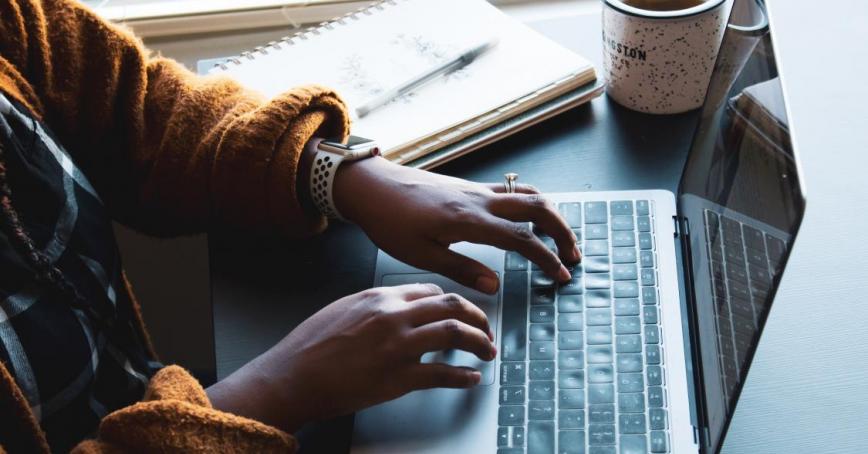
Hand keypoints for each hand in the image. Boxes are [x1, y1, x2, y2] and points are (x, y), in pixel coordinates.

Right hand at [206, 283, 495, 432]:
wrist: (292, 376)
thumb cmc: (310, 346)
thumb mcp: (343, 308)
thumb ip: (375, 306)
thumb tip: (399, 309)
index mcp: (380, 297)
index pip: (432, 291)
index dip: (453, 302)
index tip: (461, 312)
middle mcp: (394, 316)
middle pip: (452, 306)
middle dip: (478, 317)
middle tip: (486, 329)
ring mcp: (398, 346)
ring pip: (455, 334)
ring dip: (480, 342)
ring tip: (487, 351)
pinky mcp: (399, 378)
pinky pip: (443, 374)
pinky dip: (463, 377)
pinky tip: (470, 378)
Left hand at [333, 157, 580, 293]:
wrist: (372, 186)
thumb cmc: (390, 221)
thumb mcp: (421, 255)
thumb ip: (461, 270)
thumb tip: (495, 286)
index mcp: (469, 220)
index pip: (522, 239)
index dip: (546, 258)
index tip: (561, 276)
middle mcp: (479, 199)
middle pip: (537, 207)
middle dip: (562, 230)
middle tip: (573, 255)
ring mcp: (476, 189)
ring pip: (527, 194)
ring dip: (550, 214)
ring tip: (559, 238)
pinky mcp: (469, 187)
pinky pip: (511, 190)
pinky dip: (531, 204)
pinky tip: (529, 219)